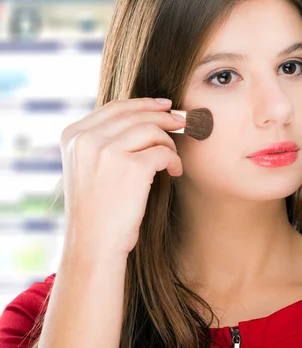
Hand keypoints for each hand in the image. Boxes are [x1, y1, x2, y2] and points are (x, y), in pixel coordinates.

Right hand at [60, 97, 184, 259]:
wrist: (93, 243)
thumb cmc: (97, 209)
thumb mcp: (87, 167)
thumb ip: (103, 141)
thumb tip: (143, 117)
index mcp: (73, 135)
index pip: (115, 107)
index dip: (144, 103)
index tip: (164, 105)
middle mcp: (87, 139)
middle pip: (135, 114)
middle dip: (163, 116)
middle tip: (181, 122)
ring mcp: (107, 151)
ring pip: (152, 129)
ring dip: (169, 142)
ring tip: (173, 159)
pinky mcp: (131, 167)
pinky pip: (164, 151)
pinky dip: (174, 159)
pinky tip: (175, 171)